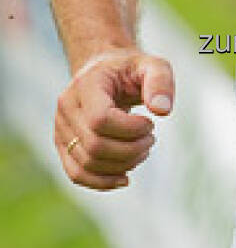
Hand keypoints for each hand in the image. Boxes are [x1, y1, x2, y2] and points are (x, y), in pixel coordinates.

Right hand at [54, 49, 173, 189]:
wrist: (104, 72)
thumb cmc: (130, 70)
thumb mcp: (152, 65)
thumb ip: (160, 82)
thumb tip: (162, 110)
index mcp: (85, 86)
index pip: (100, 120)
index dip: (131, 129)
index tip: (150, 123)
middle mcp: (66, 108)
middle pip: (95, 146)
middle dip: (132, 150)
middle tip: (151, 139)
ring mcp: (61, 128)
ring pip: (88, 163)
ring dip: (123, 165)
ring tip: (142, 150)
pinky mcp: (64, 145)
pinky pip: (77, 174)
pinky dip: (102, 182)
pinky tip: (125, 177)